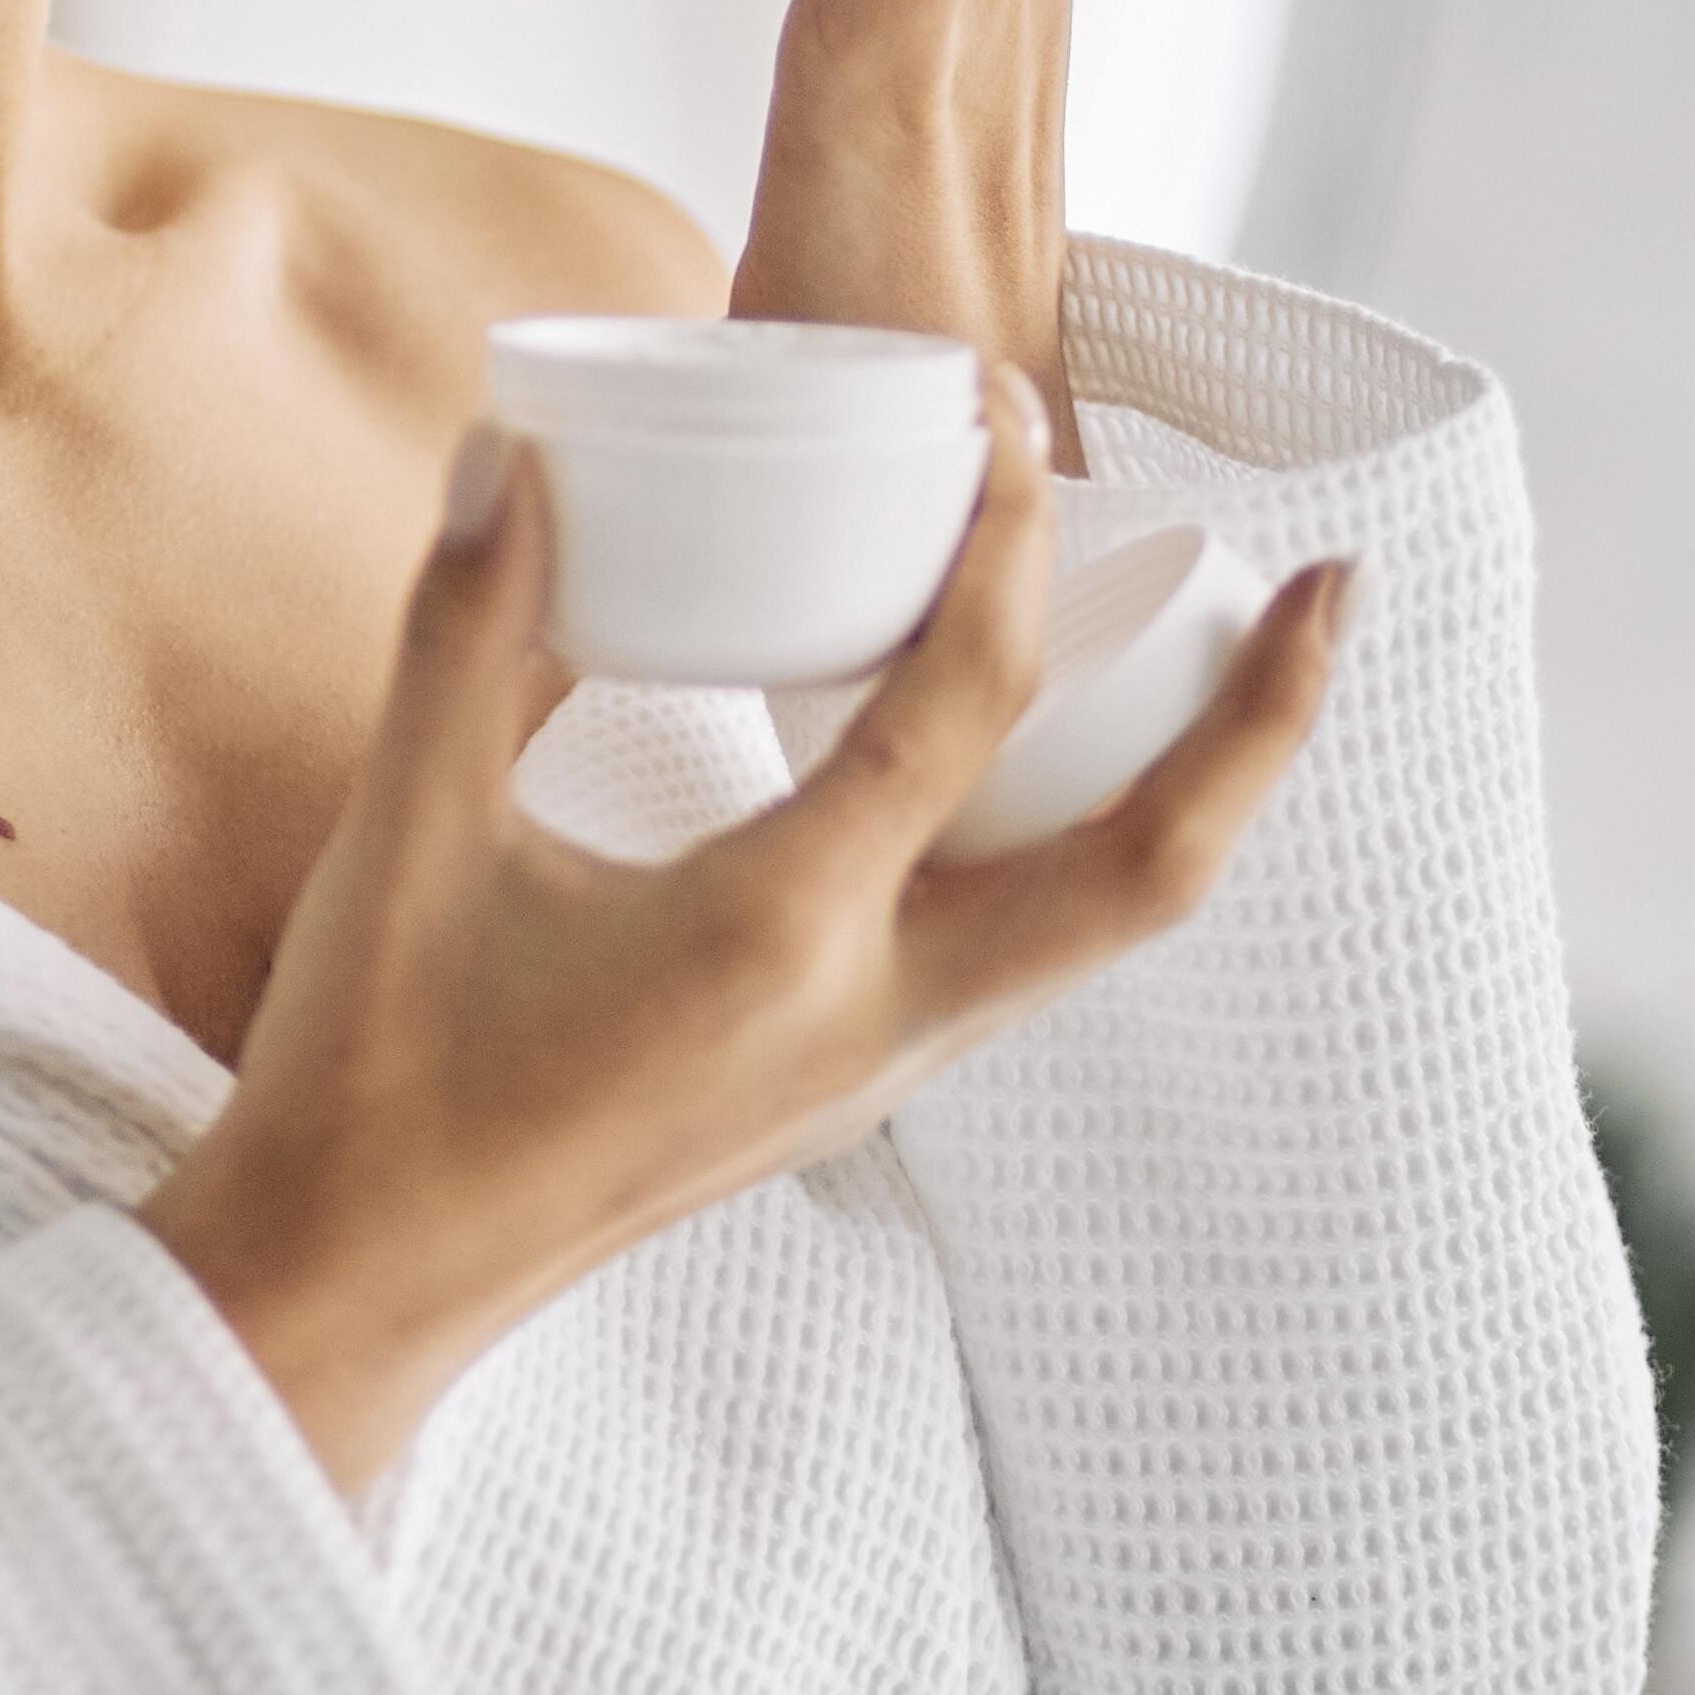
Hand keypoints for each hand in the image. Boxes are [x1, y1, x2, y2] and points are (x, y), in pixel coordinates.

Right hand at [139, 394, 1350, 1491]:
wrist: (354, 1285)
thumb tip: (507, 445)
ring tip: (1235, 667)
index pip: (961, 702)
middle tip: (1339, 588)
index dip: (1005, 534)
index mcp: (778, 935)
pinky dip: (1077, 851)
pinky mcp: (844, 1093)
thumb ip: (467, 629)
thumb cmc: (374, 1071)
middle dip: (1266, 726)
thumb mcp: (410, 829)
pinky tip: (1038, 775)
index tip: (1005, 410)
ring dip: (1193, 796)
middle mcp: (873, 1017)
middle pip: (1150, 870)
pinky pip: (1022, 958)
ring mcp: (875, 1074)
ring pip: (1103, 932)